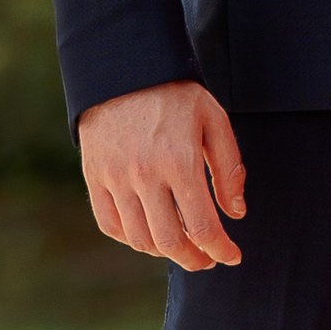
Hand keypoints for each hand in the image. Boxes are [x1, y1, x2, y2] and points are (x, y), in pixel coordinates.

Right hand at [78, 79, 247, 269]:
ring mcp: (115, 177)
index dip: (220, 249)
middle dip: (195, 260)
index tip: (232, 256)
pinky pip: (110, 224)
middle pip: (169, 241)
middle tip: (208, 260)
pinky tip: (149, 234)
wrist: (124, 69)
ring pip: (139, 238)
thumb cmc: (176, 94)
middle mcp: (144, 175)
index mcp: (179, 162)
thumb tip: (236, 213)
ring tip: (182, 247)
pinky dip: (131, 238)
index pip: (202, 227)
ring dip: (164, 252)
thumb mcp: (214, 121)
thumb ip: (229, 169)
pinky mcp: (94, 176)